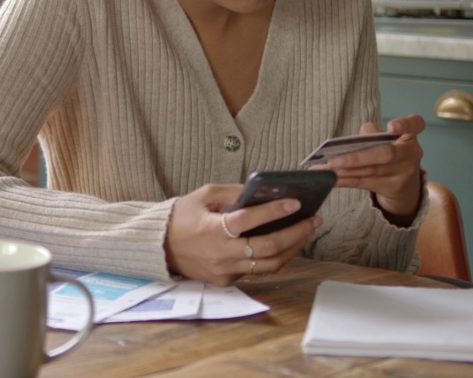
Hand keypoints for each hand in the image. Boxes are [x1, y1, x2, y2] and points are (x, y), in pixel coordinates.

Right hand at [164, 183, 320, 285]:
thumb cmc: (182, 217)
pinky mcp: (227, 281)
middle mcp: (221, 254)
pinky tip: (287, 243)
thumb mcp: (203, 195)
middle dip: (296, 232)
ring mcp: (225, 271)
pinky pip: (258, 271)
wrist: (159, 247)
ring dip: (293, 248)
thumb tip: (263, 191)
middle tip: (314, 219)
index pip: (249, 220)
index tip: (296, 202)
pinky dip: (276, 257)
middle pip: (268, 247)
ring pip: (269, 265)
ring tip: (307, 231)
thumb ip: (233, 192)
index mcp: (212, 230)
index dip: (274, 211)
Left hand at [322, 114, 424, 219]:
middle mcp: (410, 153)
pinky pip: (364, 182)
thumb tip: (357, 138)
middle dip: (358, 158)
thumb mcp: (387, 139)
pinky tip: (330, 178)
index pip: (415, 124)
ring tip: (325, 168)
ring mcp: (403, 173)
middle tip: (334, 160)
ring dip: (345, 171)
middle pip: (386, 154)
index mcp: (410, 135)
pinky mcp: (392, 187)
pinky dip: (345, 180)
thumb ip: (373, 134)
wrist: (405, 183)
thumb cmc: (390, 152)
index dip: (405, 124)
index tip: (391, 126)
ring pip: (371, 171)